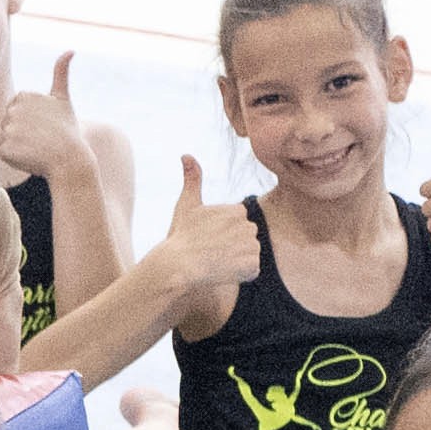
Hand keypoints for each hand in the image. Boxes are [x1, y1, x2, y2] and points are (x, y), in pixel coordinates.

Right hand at [149, 149, 261, 306]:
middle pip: (245, 238)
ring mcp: (251, 247)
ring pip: (249, 254)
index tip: (209, 239)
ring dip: (236, 260)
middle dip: (232, 245)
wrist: (178, 265)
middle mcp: (248, 226)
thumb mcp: (187, 205)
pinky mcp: (252, 266)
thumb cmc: (181, 236)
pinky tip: (223, 272)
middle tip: (211, 252)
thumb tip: (186, 154)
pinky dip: (240, 274)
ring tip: (216, 262)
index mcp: (237, 211)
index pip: (238, 223)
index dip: (224, 233)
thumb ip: (192, 179)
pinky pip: (251, 271)